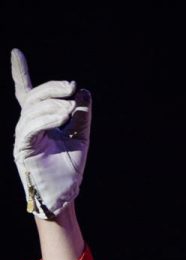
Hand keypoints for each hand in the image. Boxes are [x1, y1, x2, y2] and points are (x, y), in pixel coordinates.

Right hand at [11, 48, 91, 218]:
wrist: (64, 194)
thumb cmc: (69, 169)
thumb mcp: (80, 137)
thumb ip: (82, 116)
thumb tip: (84, 91)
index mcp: (38, 122)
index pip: (27, 93)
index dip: (20, 73)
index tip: (16, 52)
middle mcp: (26, 126)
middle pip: (33, 97)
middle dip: (52, 87)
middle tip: (72, 86)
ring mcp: (21, 137)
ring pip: (32, 110)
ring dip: (53, 103)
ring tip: (71, 106)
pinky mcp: (22, 149)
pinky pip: (31, 127)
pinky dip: (47, 118)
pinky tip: (64, 115)